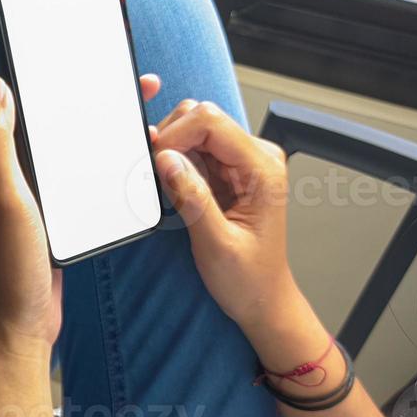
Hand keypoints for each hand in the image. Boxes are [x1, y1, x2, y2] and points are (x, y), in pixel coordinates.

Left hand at [0, 73, 159, 416]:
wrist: (21, 329)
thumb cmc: (5, 270)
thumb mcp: (2, 199)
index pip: (20, 108)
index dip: (53, 82)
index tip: (88, 63)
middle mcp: (5, 177)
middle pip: (51, 126)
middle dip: (88, 102)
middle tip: (134, 86)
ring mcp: (31, 198)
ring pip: (69, 153)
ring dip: (100, 134)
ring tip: (140, 117)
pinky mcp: (52, 219)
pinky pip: (78, 183)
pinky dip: (102, 169)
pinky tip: (129, 163)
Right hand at [151, 100, 299, 330]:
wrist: (262, 298)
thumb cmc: (249, 278)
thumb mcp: (215, 243)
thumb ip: (191, 198)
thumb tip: (165, 160)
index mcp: (263, 169)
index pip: (212, 122)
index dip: (175, 135)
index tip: (154, 160)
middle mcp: (256, 158)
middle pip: (202, 118)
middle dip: (171, 140)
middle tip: (157, 175)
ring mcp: (241, 162)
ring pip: (194, 130)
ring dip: (171, 151)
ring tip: (167, 186)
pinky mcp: (226, 172)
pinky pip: (193, 151)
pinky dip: (175, 163)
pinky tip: (174, 187)